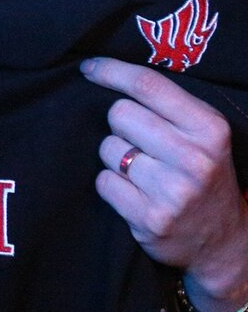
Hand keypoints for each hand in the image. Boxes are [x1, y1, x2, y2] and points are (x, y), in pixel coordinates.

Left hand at [81, 57, 247, 311]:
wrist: (223, 243)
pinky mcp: (151, 220)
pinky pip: (104, 182)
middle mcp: (194, 159)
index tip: (88, 68)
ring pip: (108, 148)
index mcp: (209, 128)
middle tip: (139, 142)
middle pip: (120, 113)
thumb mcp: (204, 134)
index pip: (148, 84)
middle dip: (120, 124)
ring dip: (116, 157)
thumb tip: (106, 71)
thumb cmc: (204, 175)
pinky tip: (134, 194)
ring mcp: (172, 192)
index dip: (111, 71)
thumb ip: (168, 104)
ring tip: (142, 172)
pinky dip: (111, 185)